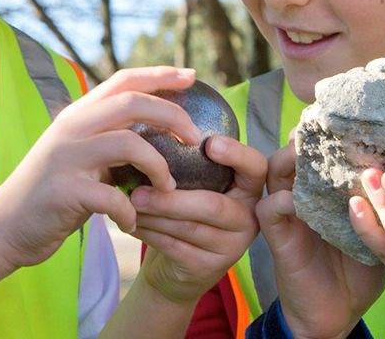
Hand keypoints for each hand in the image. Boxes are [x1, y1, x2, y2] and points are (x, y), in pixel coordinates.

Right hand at [0, 67, 204, 269]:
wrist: (4, 228)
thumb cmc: (50, 194)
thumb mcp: (77, 156)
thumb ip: (107, 139)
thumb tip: (156, 131)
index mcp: (77, 116)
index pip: (123, 80)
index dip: (160, 74)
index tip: (192, 76)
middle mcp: (71, 128)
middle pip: (132, 102)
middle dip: (173, 116)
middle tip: (195, 138)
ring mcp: (66, 157)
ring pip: (130, 143)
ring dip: (160, 167)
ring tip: (169, 188)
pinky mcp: (65, 191)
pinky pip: (114, 196)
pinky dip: (131, 211)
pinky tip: (132, 222)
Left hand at [129, 135, 267, 302]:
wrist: (179, 264)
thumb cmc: (186, 208)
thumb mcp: (198, 182)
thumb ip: (192, 159)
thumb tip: (158, 117)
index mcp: (249, 187)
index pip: (256, 167)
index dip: (236, 155)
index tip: (210, 144)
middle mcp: (248, 217)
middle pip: (212, 205)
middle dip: (170, 198)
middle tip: (137, 190)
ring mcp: (232, 246)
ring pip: (189, 228)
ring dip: (154, 215)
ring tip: (128, 203)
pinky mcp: (209, 268)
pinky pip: (176, 247)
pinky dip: (149, 233)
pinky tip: (130, 222)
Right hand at [258, 144, 384, 338]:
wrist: (339, 313)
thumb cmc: (361, 270)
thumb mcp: (381, 230)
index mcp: (328, 189)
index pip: (324, 149)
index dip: (332, 131)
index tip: (352, 118)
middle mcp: (305, 194)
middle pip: (295, 150)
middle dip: (308, 136)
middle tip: (327, 128)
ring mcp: (289, 212)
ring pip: (275, 169)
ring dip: (290, 159)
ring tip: (310, 155)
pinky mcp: (278, 235)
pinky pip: (270, 207)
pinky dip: (284, 200)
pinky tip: (303, 202)